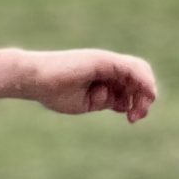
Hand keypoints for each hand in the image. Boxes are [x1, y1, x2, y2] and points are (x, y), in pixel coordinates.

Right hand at [20, 49, 157, 122]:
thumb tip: (123, 104)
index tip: (133, 119)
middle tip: (136, 118)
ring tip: (137, 112)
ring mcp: (105, 61)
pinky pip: (131, 68)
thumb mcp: (84, 103)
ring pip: (139, 71)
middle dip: (144, 99)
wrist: (33, 79)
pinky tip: (146, 94)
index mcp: (102, 76)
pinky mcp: (103, 60)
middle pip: (138, 78)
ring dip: (145, 92)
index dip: (137, 101)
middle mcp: (107, 66)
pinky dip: (142, 81)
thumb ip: (104, 102)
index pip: (130, 85)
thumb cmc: (51, 92)